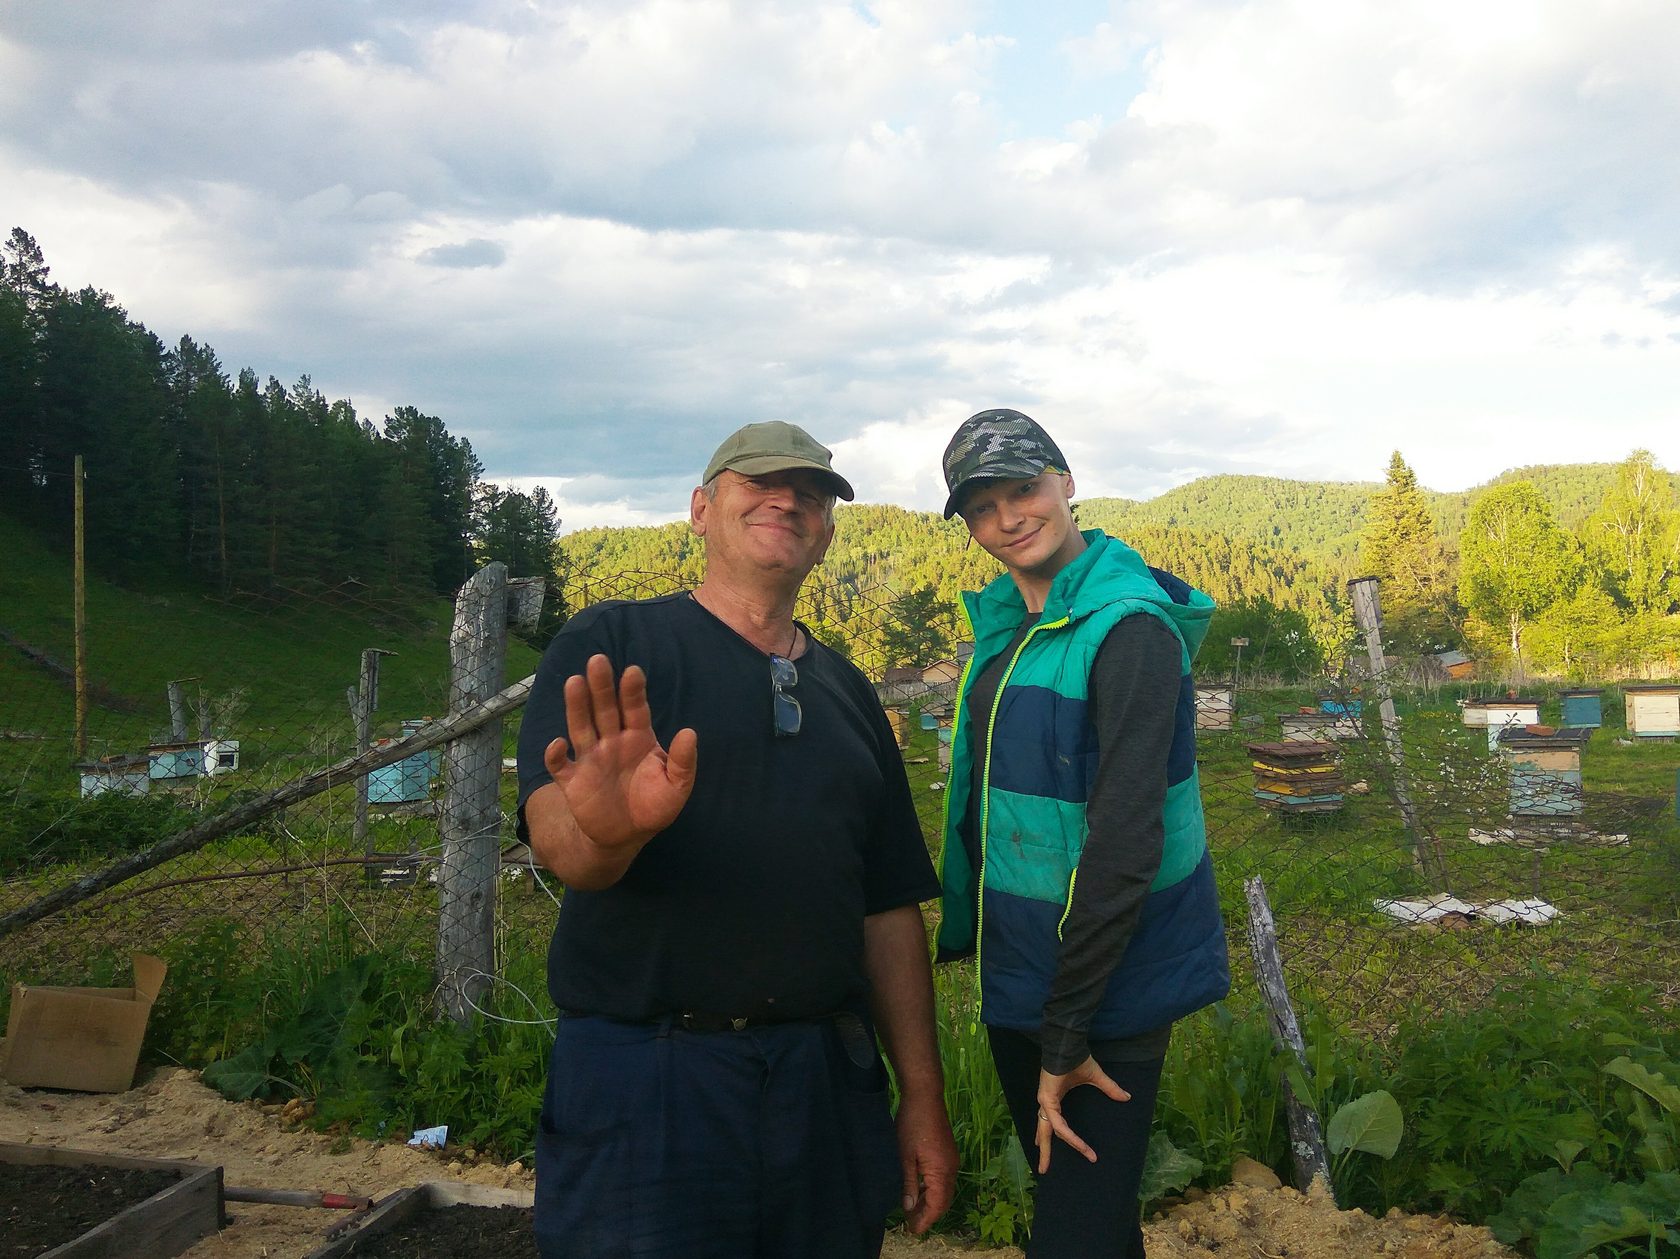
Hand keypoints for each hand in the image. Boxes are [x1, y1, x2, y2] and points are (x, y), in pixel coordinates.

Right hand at [543, 654, 697, 849]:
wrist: (626, 836)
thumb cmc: (654, 806)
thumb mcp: (677, 787)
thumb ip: (683, 762)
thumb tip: (689, 733)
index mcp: (638, 738)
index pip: (634, 709)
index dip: (632, 691)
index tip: (633, 671)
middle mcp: (611, 742)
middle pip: (604, 709)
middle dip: (601, 686)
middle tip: (598, 660)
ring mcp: (590, 759)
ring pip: (580, 727)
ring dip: (576, 706)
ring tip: (574, 682)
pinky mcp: (572, 781)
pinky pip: (560, 765)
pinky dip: (555, 755)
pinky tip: (558, 744)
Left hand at [895, 1090, 957, 1233]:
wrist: (925, 1095)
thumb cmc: (912, 1124)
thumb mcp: (905, 1156)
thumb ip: (909, 1183)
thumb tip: (909, 1207)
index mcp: (942, 1172)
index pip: (937, 1206)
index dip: (925, 1220)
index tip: (912, 1230)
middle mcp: (951, 1168)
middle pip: (943, 1201)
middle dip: (928, 1214)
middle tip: (909, 1223)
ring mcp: (951, 1160)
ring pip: (944, 1190)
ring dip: (930, 1201)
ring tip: (911, 1209)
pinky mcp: (948, 1153)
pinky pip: (943, 1179)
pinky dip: (932, 1189)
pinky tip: (918, 1189)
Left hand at [1034, 1057, 1129, 1172]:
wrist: (1068, 1045)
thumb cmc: (1077, 1058)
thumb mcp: (1095, 1078)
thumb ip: (1109, 1088)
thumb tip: (1127, 1097)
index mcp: (1054, 1098)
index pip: (1052, 1123)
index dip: (1056, 1136)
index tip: (1071, 1149)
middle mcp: (1047, 1102)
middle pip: (1044, 1132)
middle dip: (1044, 1152)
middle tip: (1043, 1171)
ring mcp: (1045, 1101)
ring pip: (1047, 1131)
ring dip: (1049, 1150)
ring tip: (1046, 1168)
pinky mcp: (1047, 1099)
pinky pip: (1058, 1123)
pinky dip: (1067, 1134)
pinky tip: (1076, 1144)